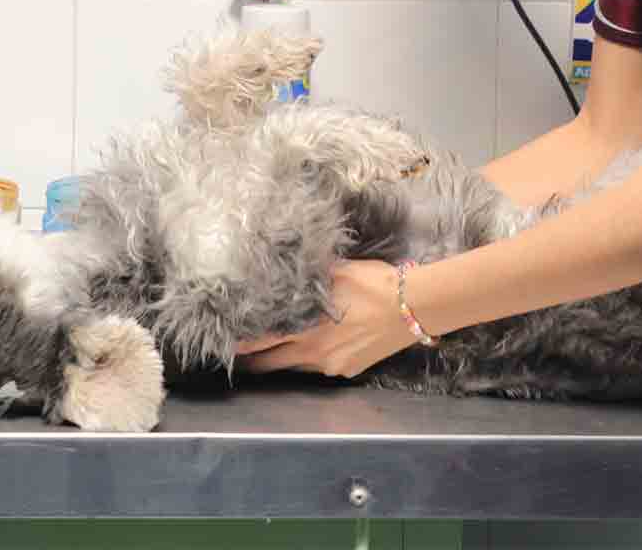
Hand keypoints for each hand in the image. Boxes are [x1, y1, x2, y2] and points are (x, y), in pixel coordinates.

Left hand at [235, 260, 417, 378]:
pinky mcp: (350, 371)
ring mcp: (333, 366)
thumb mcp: (338, 272)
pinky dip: (314, 357)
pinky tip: (318, 345)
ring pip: (299, 366)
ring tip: (276, 348)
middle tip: (240, 356)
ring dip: (286, 358)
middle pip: (274, 364)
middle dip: (256, 361)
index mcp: (308, 330)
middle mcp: (316, 354)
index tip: (226, 344)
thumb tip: (289, 270)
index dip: (242, 346)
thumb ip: (311, 277)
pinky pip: (323, 366)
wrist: (415, 307)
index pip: (263, 343)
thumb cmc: (375, 284)